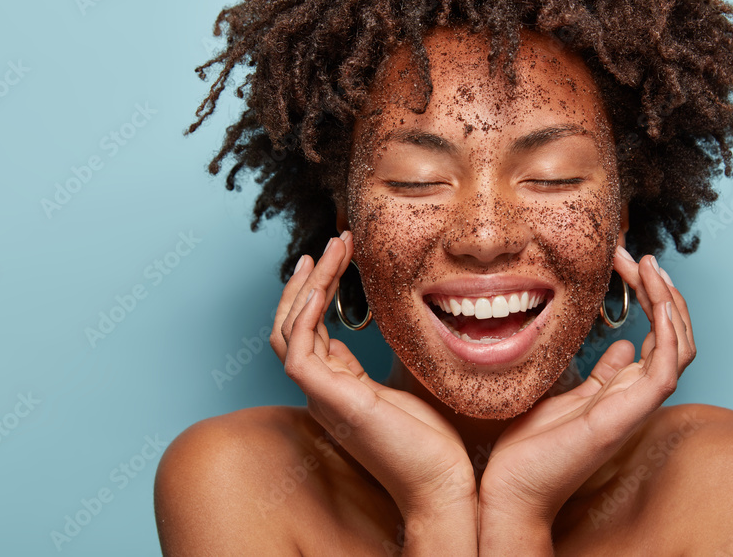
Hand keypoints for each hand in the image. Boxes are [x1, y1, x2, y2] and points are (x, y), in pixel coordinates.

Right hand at [272, 231, 476, 516]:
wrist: (442, 488)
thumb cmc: (432, 446)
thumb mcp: (402, 390)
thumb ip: (377, 364)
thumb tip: (361, 338)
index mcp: (337, 390)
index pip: (310, 333)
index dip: (318, 292)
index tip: (338, 256)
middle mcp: (322, 392)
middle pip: (291, 327)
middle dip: (308, 281)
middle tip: (331, 244)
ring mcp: (321, 397)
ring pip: (289, 331)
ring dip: (307, 286)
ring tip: (331, 249)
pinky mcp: (329, 400)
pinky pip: (298, 350)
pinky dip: (303, 314)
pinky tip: (321, 284)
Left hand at [478, 248, 694, 542]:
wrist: (511, 489)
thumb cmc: (530, 448)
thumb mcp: (564, 395)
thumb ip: (598, 375)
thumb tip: (620, 347)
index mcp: (622, 390)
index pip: (658, 336)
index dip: (651, 297)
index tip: (625, 262)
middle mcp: (635, 396)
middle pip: (675, 336)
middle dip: (663, 291)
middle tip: (639, 257)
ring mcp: (633, 407)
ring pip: (679, 348)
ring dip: (670, 303)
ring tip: (649, 267)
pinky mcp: (624, 416)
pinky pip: (665, 371)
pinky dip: (668, 334)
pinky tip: (656, 302)